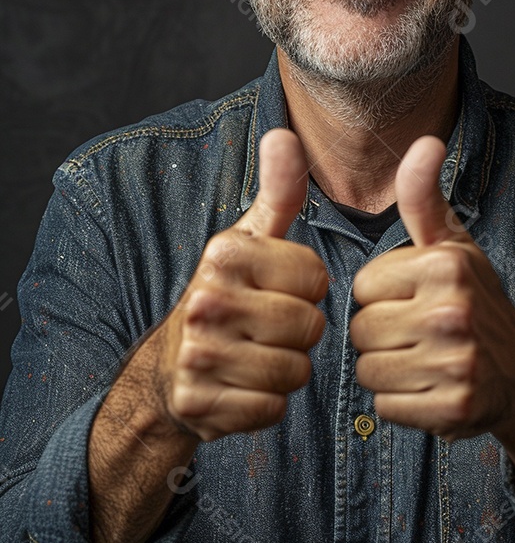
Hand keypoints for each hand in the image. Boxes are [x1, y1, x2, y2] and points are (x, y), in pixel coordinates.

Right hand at [160, 129, 327, 440]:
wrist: (171, 368)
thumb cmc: (228, 295)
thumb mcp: (251, 242)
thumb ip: (279, 192)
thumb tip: (284, 133)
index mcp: (224, 254)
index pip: (316, 279)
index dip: (309, 290)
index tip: (280, 290)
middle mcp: (205, 301)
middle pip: (310, 328)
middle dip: (301, 334)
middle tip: (268, 329)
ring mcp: (198, 356)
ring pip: (296, 372)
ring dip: (287, 370)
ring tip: (258, 355)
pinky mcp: (199, 405)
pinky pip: (273, 410)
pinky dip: (267, 404)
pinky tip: (243, 387)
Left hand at [350, 136, 514, 441]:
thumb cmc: (474, 299)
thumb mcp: (451, 244)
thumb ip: (422, 197)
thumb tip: (425, 141)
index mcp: (446, 265)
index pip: (361, 286)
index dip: (379, 295)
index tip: (411, 298)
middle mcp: (454, 312)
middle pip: (361, 330)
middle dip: (379, 334)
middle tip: (416, 333)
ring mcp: (457, 363)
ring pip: (369, 371)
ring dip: (386, 370)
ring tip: (420, 359)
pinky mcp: (455, 408)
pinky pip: (385, 407)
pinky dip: (400, 403)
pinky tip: (428, 388)